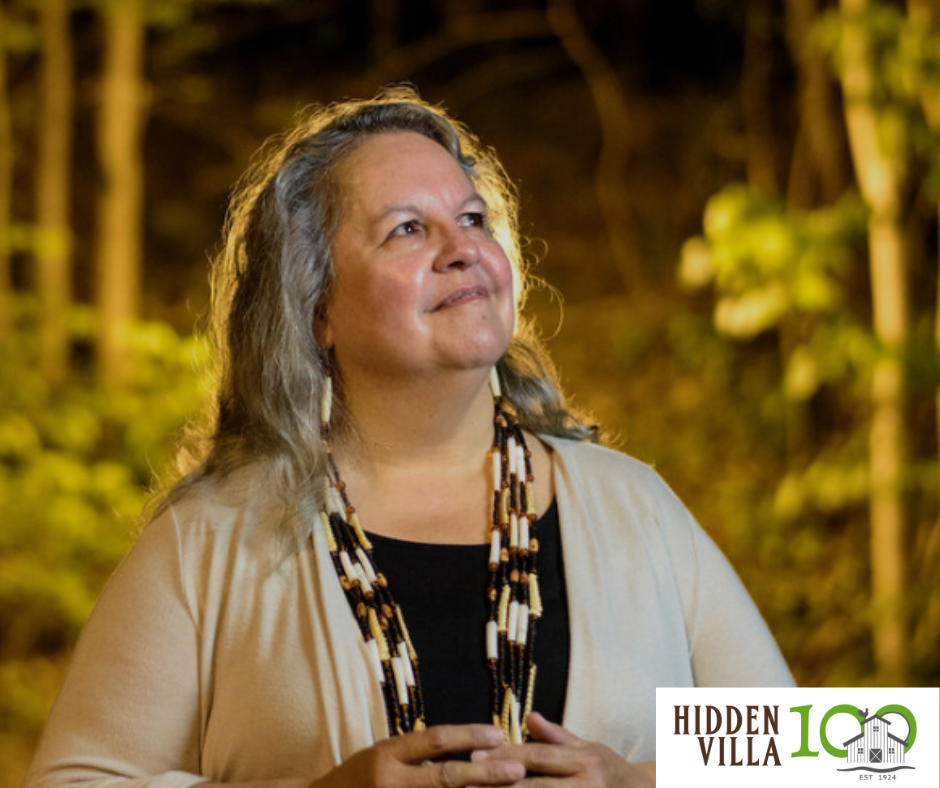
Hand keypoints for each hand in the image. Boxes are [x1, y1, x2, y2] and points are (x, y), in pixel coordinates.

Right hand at [310, 724, 525, 787]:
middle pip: (446, 777)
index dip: (469, 736)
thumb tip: (468, 746)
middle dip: (486, 774)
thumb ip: (419, 754)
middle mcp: (389, 782)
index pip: (435, 739)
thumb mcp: (382, 754)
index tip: (499, 734)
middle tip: (518, 769)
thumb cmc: (358, 779)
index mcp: (387, 753)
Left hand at [470, 713, 654, 786]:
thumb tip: (530, 716)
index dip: (506, 756)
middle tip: (466, 782)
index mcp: (585, 760)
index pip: (538, 756)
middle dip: (499, 785)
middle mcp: (588, 785)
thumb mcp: (589, 748)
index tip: (476, 755)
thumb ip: (557, 736)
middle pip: (536, 786)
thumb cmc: (610, 771)